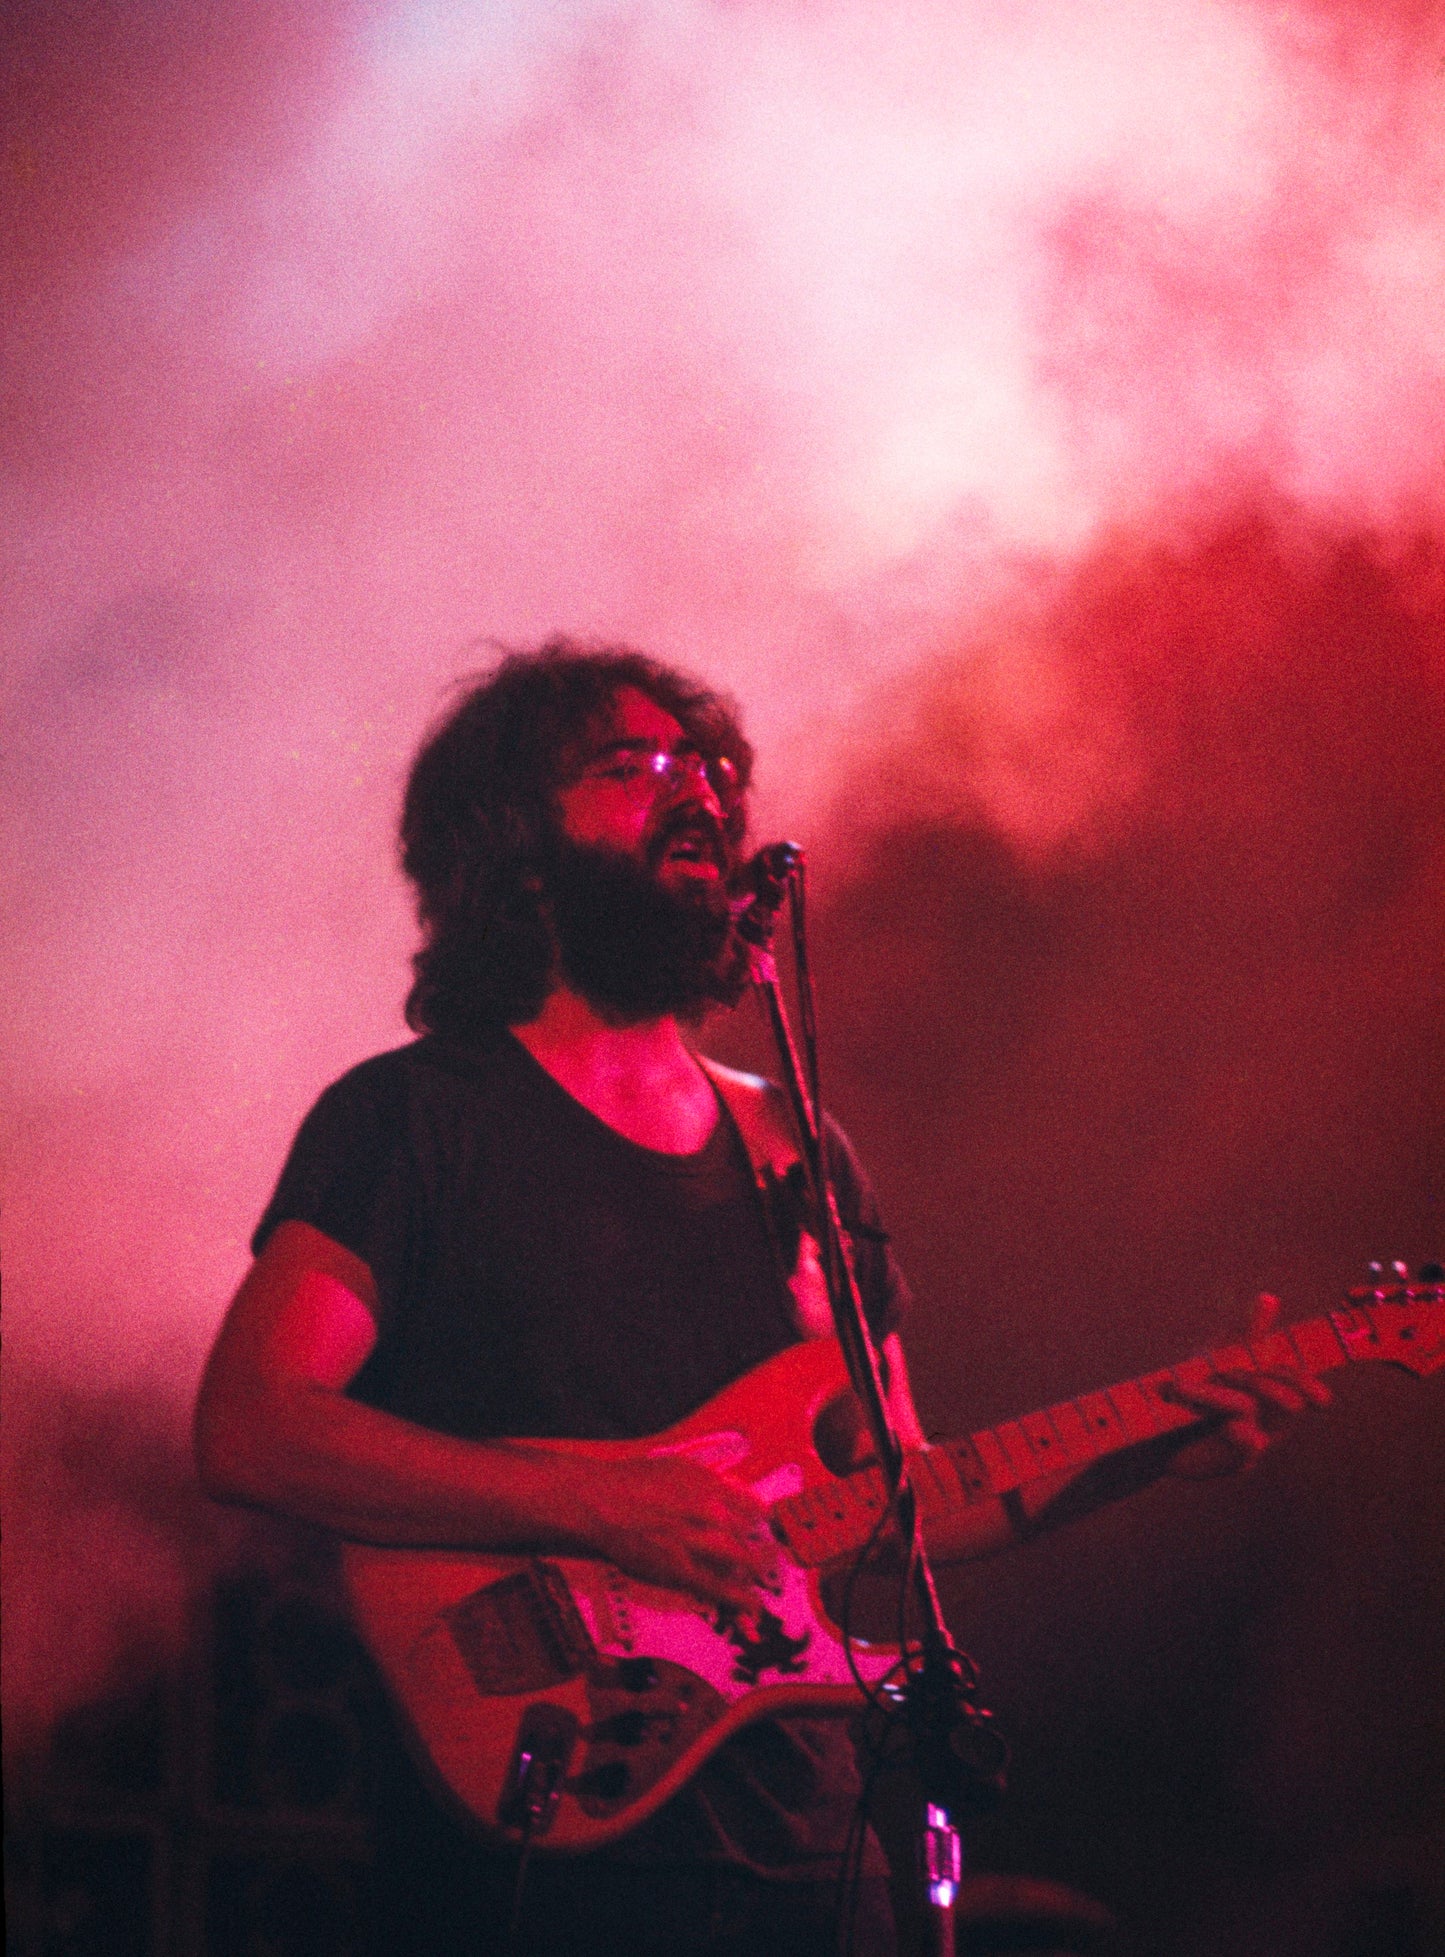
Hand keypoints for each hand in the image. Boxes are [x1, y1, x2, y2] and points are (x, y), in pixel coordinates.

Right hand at [572, 1455, 778, 1615]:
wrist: (600, 1503)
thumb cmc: (631, 1482)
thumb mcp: (678, 1467)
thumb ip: (710, 1481)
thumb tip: (734, 1493)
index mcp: (712, 1486)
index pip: (755, 1508)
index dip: (764, 1525)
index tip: (767, 1533)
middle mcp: (710, 1513)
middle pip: (752, 1539)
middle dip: (763, 1554)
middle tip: (767, 1562)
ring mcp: (697, 1544)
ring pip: (741, 1565)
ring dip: (753, 1576)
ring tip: (759, 1584)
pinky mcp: (681, 1571)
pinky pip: (719, 1590)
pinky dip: (739, 1601)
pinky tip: (752, 1608)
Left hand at [1167, 1292, 1330, 1478]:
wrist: (1157, 1431)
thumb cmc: (1196, 1392)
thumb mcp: (1221, 1357)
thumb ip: (1248, 1332)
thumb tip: (1269, 1297)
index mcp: (1274, 1395)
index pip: (1306, 1390)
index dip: (1309, 1383)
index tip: (1296, 1374)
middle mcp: (1271, 1421)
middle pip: (1289, 1401)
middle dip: (1259, 1379)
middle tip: (1223, 1371)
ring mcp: (1254, 1442)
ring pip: (1249, 1409)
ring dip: (1217, 1392)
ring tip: (1182, 1387)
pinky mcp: (1232, 1461)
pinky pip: (1245, 1445)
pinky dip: (1238, 1432)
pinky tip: (1227, 1426)